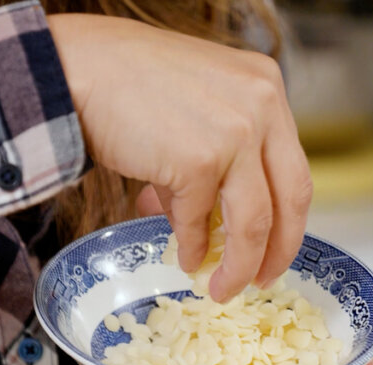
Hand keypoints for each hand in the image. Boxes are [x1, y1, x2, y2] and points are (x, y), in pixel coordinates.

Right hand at [49, 14, 312, 301]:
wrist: (79, 67)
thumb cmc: (127, 82)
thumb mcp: (197, 107)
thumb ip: (219, 159)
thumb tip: (212, 224)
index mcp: (266, 86)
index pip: (293, 167)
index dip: (288, 218)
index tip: (277, 247)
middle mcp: (261, 106)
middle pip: (290, 198)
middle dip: (277, 250)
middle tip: (262, 280)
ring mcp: (234, 134)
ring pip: (254, 221)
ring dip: (239, 265)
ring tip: (222, 288)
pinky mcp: (198, 161)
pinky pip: (200, 221)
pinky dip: (193, 247)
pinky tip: (185, 256)